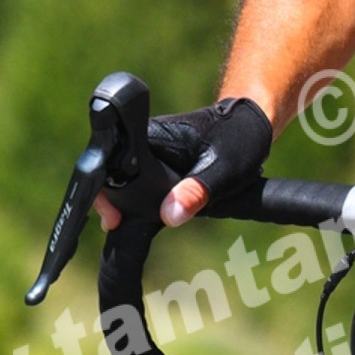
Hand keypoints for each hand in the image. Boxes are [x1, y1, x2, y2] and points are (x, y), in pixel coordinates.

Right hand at [92, 96, 272, 231]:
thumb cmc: (240, 138)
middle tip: (118, 227)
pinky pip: (137, 186)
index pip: (109, 161)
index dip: (104, 191)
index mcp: (150, 135)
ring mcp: (146, 154)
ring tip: (125, 229)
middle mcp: (141, 142)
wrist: (249, 125)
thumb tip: (169, 215)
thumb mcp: (226, 168)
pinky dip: (138, 205)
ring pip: (122, 185)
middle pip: (109, 177)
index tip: (112, 218)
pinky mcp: (154, 166)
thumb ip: (199, 191)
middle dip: (112, 205)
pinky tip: (142, 223)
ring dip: (124, 207)